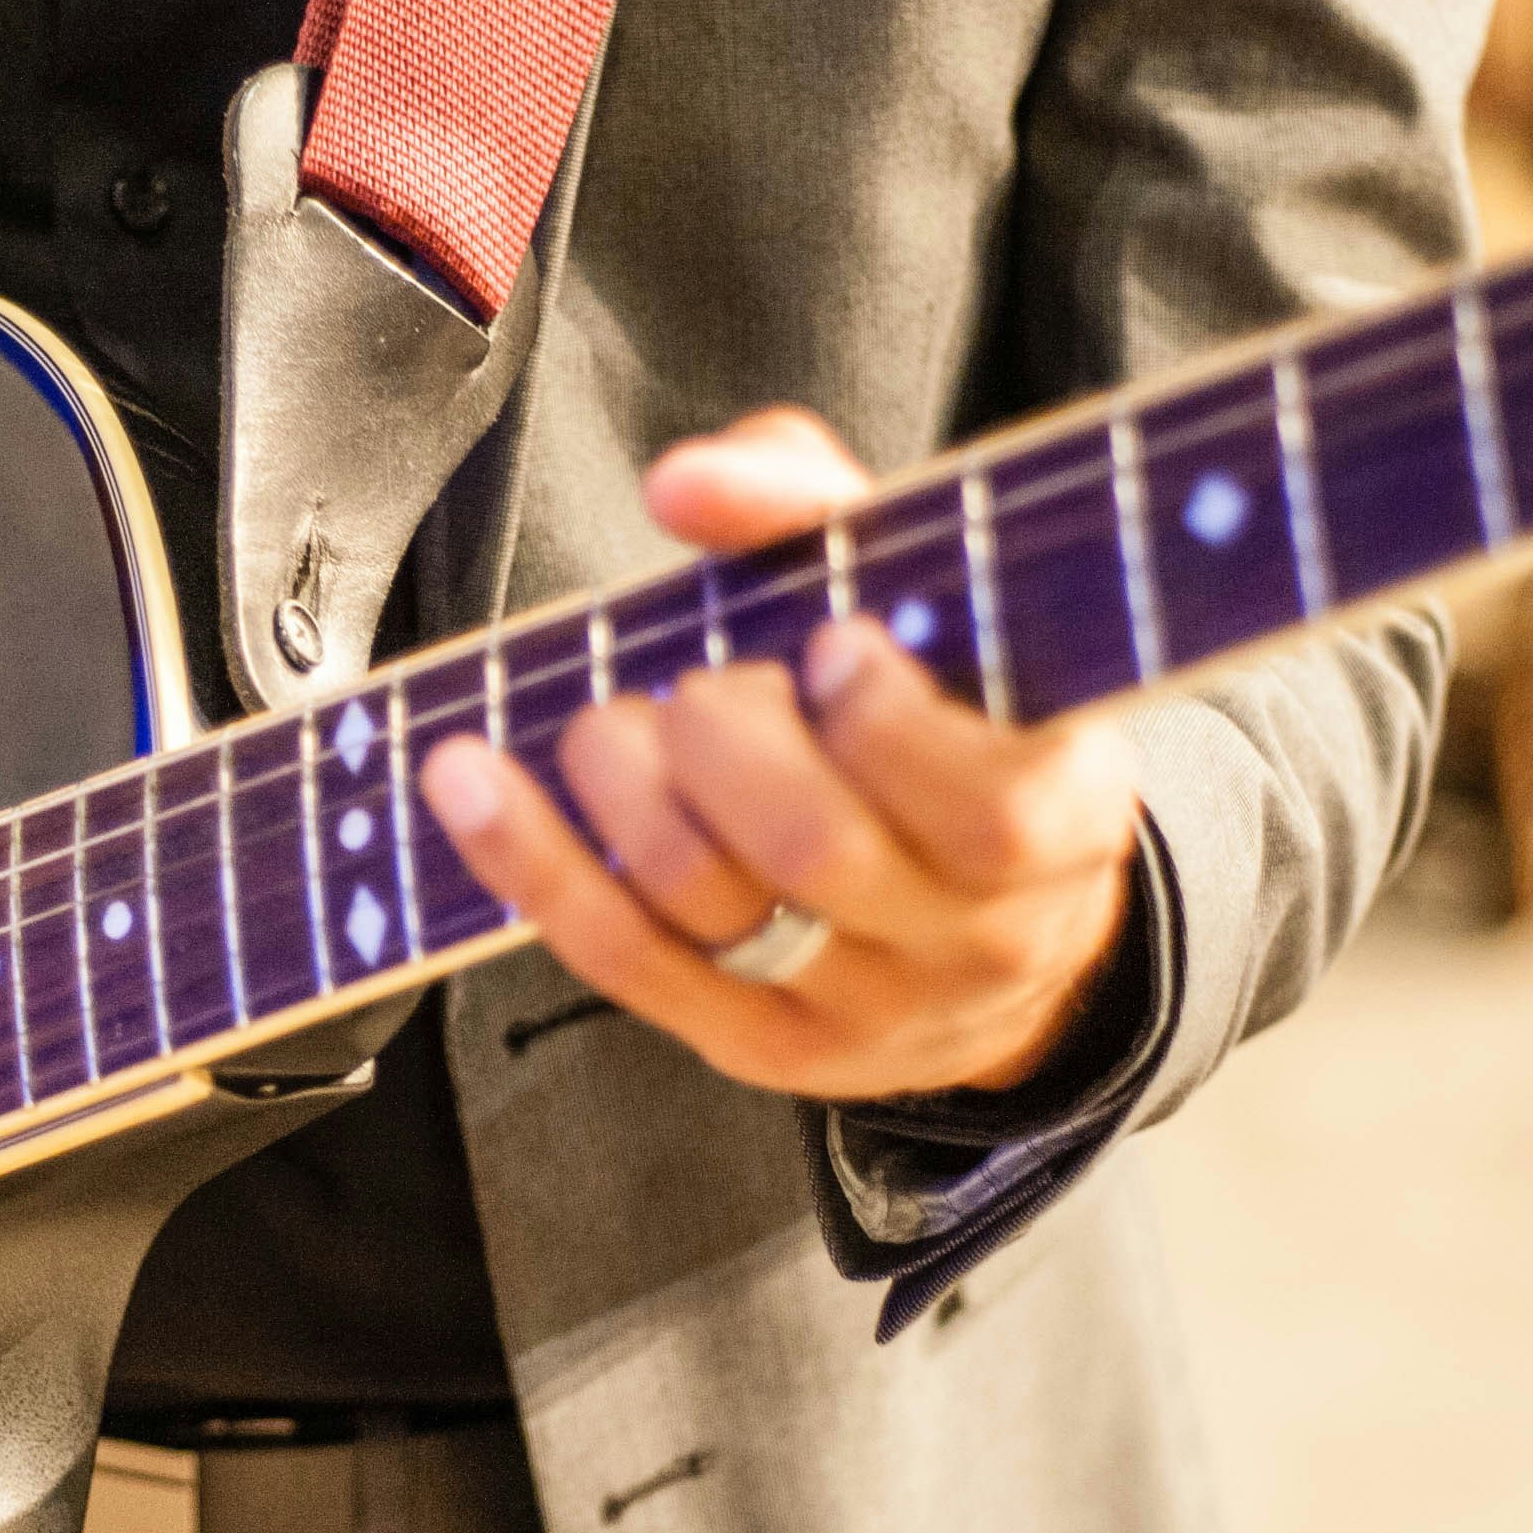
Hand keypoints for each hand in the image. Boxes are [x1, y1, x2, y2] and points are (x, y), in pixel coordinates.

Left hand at [416, 408, 1140, 1102]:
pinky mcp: (767, 1045)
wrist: (998, 930)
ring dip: (621, 783)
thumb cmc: (951, 716)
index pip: (990, 807)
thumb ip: (820, 510)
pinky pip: (626, 959)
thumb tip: (686, 486)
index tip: (834, 642)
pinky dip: (531, 858)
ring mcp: (868, 1007)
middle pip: (818, 848)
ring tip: (606, 719)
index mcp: (1066, 816)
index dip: (891, 724)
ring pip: (716, 902)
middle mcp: (982, 933)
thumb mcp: (932, 598)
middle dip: (722, 735)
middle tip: (700, 684)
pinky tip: (466, 776)